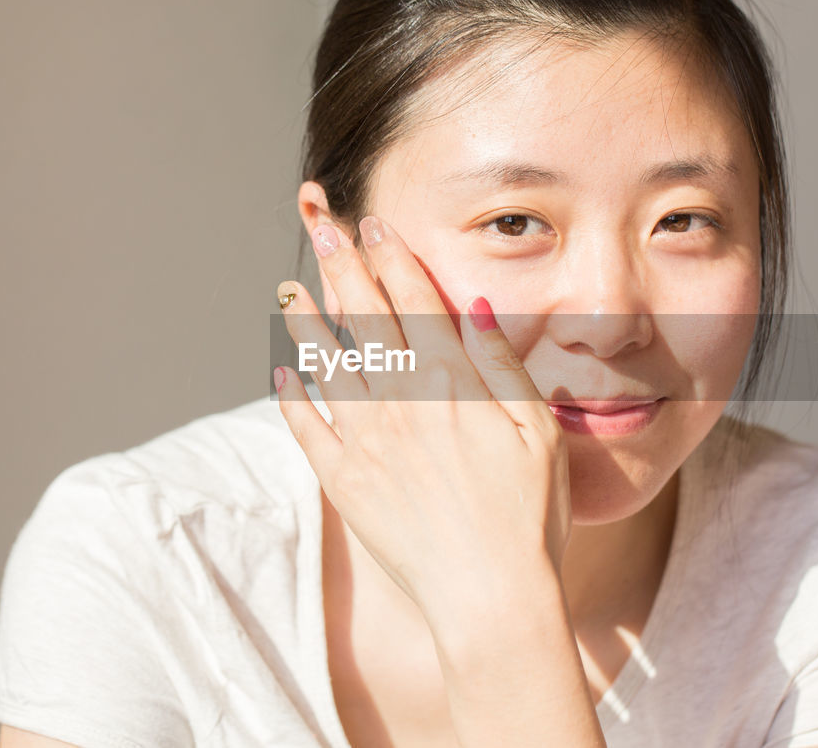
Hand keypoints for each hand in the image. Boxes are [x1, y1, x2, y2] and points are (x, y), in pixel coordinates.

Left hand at [273, 215, 571, 631]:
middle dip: (337, 262)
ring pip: (326, 363)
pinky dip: (291, 395)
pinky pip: (307, 428)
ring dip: (306, 320)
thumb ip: (500, 365)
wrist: (489, 596)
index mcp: (450, 382)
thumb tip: (472, 308)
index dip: (390, 255)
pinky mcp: (343, 482)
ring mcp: (365, 442)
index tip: (372, 223)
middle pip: (363, 316)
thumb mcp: (536, 430)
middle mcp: (399, 401)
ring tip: (289, 287)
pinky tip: (281, 372)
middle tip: (316, 220)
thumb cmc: (528, 516)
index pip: (413, 300)